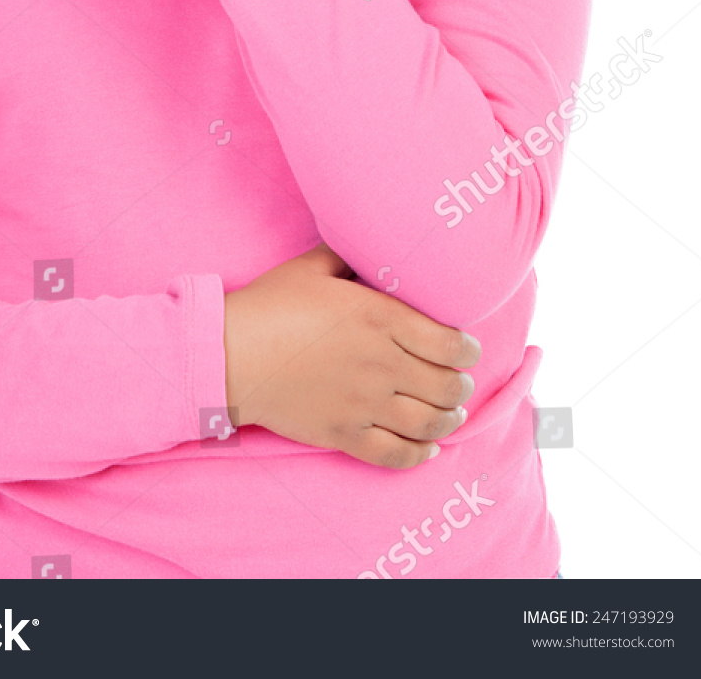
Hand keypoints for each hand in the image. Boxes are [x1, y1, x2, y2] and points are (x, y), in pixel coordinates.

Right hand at [222, 241, 479, 467]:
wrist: (230, 354)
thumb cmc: (270, 304)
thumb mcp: (313, 266)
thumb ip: (350, 256)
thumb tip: (370, 246)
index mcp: (380, 318)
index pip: (451, 343)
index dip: (469, 349)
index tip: (468, 349)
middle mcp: (381, 364)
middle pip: (448, 386)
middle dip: (462, 385)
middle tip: (459, 381)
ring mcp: (364, 404)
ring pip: (430, 423)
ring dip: (449, 419)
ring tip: (450, 413)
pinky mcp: (344, 435)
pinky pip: (396, 455)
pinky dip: (420, 454)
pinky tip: (427, 447)